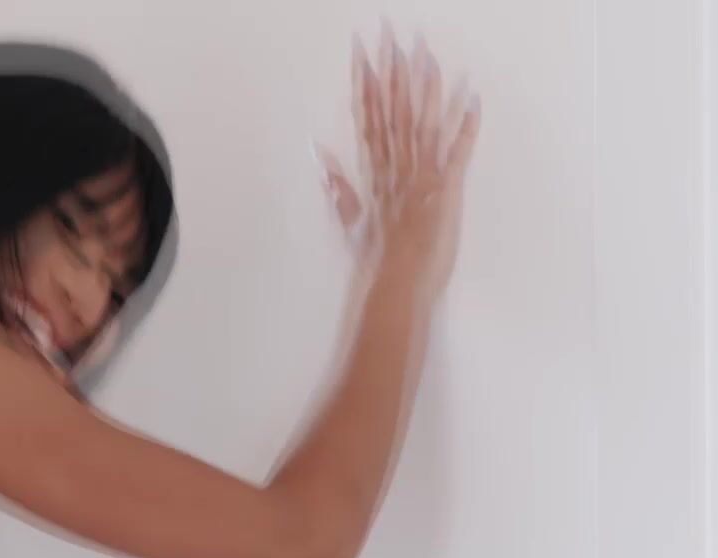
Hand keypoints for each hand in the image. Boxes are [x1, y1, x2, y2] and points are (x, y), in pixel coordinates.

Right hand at [316, 22, 481, 301]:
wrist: (395, 287)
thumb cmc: (376, 260)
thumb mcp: (350, 220)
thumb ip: (337, 185)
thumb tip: (319, 153)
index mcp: (374, 173)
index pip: (368, 117)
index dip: (366, 82)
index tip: (363, 51)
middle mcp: (395, 169)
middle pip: (393, 111)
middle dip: (392, 71)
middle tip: (391, 34)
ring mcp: (420, 179)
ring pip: (420, 124)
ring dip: (423, 87)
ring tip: (425, 52)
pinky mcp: (447, 193)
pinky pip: (457, 155)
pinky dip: (465, 127)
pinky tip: (472, 97)